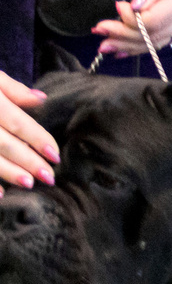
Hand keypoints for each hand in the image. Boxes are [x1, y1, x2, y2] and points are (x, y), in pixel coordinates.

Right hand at [0, 70, 57, 189]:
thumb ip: (12, 89)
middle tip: (49, 177)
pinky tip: (0, 194)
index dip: (37, 138)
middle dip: (27, 161)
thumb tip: (41, 98)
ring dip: (7, 172)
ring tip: (28, 184)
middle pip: (3, 143)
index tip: (55, 155)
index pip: (16, 122)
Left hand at [92, 0, 171, 55]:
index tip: (116, 6)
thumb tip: (136, 7)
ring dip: (129, 45)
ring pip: (157, 42)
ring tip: (105, 45)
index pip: (155, 20)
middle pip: (154, 34)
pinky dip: (141, 45)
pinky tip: (123, 50)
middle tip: (99, 30)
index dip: (131, 19)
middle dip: (124, 35)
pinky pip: (162, 40)